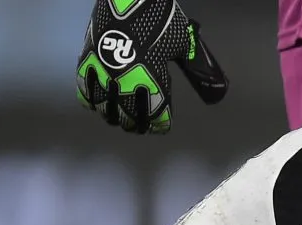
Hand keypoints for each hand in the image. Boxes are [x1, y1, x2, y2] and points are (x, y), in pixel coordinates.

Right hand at [76, 0, 227, 133]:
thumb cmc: (160, 20)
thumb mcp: (183, 44)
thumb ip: (194, 65)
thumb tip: (216, 84)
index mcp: (154, 80)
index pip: (158, 115)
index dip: (161, 125)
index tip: (162, 127)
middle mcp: (127, 82)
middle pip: (130, 117)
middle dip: (137, 125)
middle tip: (140, 127)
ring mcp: (104, 73)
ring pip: (106, 109)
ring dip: (114, 117)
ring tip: (118, 119)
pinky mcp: (87, 62)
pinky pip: (85, 91)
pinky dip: (91, 101)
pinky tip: (97, 105)